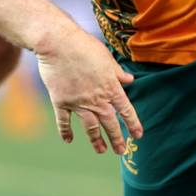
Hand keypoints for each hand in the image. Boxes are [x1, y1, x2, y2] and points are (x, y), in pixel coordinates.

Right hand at [36, 29, 141, 155]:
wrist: (58, 44)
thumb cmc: (84, 46)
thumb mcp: (107, 57)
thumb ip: (118, 73)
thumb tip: (130, 80)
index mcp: (111, 88)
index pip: (126, 110)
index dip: (133, 124)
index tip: (138, 135)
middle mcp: (97, 99)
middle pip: (110, 123)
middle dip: (116, 139)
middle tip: (120, 151)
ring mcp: (78, 103)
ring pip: (90, 127)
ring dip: (96, 140)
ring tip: (101, 150)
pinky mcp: (61, 102)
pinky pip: (64, 121)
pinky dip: (66, 131)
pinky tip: (68, 140)